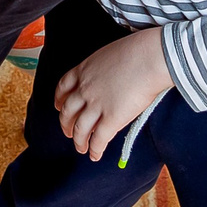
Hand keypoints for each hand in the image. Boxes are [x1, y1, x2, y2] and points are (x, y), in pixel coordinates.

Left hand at [53, 26, 172, 160]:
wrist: (148, 58)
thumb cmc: (136, 51)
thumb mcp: (108, 55)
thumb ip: (102, 69)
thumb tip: (109, 77)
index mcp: (83, 70)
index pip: (63, 87)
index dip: (59, 99)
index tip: (58, 106)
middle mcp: (85, 89)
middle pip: (68, 111)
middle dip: (66, 124)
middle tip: (67, 131)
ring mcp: (96, 105)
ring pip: (80, 128)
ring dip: (78, 141)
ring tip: (80, 148)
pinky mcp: (111, 119)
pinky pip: (98, 139)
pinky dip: (94, 150)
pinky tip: (95, 155)